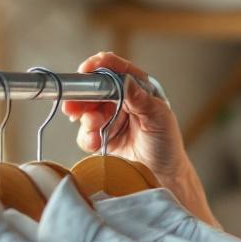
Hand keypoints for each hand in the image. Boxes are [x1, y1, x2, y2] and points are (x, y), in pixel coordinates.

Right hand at [63, 52, 187, 180]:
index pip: (115, 68)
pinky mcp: (101, 137)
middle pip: (94, 89)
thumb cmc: (167, 144)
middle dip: (82, 96)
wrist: (163, 176)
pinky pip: (85, 133)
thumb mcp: (159, 118)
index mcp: (138, 88)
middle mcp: (121, 100)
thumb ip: (141, 99)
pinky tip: (97, 143)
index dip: (98, 66)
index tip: (85, 70)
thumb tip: (126, 81)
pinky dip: (88, 137)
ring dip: (87, 119)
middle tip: (74, 107)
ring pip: (86, 111)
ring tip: (95, 129)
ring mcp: (109, 118)